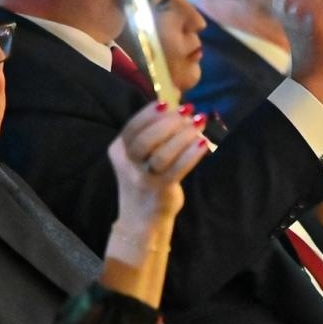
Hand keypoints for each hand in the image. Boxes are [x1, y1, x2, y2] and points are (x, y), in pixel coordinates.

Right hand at [109, 102, 210, 226]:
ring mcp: (143, 179)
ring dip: (183, 136)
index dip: (150, 113)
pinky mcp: (159, 190)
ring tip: (198, 125)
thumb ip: (152, 134)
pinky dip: (192, 154)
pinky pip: (177, 169)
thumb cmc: (145, 180)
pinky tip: (203, 143)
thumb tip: (178, 107)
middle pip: (145, 139)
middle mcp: (127, 164)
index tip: (168, 103)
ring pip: (162, 154)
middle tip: (187, 113)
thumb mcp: (140, 157)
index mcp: (119, 151)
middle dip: (168, 123)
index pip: (132, 127)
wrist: (142, 219)